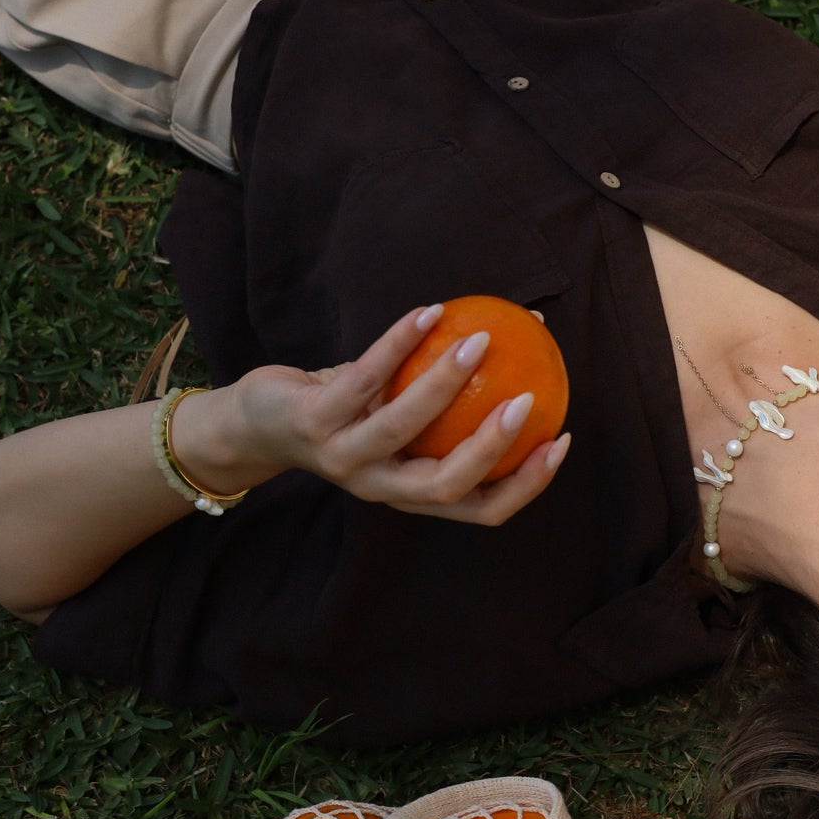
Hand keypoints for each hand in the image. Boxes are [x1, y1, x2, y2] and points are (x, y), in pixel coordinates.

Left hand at [221, 306, 570, 525]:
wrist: (258, 423)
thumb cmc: (348, 411)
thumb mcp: (403, 406)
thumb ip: (458, 387)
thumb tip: (529, 331)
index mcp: (412, 492)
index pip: (481, 508)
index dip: (527, 484)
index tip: (560, 440)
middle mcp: (381, 486)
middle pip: (448, 487)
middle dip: (493, 448)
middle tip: (527, 400)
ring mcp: (344, 458)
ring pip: (403, 429)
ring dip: (446, 384)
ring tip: (480, 340)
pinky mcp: (314, 421)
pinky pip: (366, 375)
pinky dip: (400, 340)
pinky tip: (430, 310)